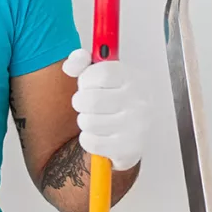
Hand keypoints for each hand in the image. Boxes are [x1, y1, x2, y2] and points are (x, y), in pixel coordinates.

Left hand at [63, 49, 148, 170]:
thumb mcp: (105, 76)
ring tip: (95, 119)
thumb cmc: (119, 101)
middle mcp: (139, 100)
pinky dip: (88, 139)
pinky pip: (91, 142)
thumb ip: (84, 64)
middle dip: (80, 102)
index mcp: (134, 78)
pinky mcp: (129, 147)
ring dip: (85, 121)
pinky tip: (98, 134)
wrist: (141, 133)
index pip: (101, 73)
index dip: (87, 79)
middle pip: (90, 99)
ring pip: (88, 122)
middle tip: (87, 104)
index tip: (88, 83)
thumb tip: (70, 65)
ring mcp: (136, 125)